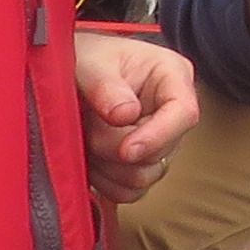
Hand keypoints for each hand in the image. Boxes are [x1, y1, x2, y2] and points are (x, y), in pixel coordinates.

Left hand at [71, 32, 197, 201]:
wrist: (65, 71)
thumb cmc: (82, 58)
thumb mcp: (89, 62)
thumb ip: (105, 86)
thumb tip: (125, 115)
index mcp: (171, 77)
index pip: (184, 114)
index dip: (157, 136)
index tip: (126, 149)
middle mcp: (171, 112)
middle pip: (159, 153)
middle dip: (116, 148)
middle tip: (87, 125)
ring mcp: (158, 142)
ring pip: (145, 176)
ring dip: (107, 165)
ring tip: (85, 137)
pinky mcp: (141, 165)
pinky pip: (130, 191)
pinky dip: (105, 182)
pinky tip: (89, 157)